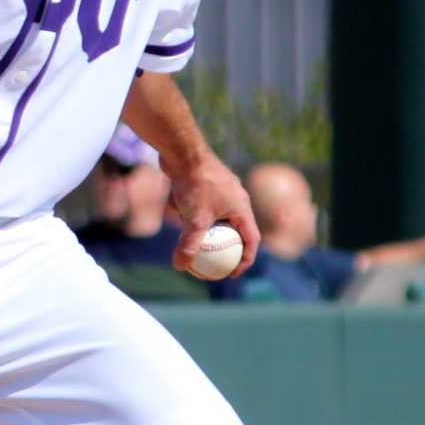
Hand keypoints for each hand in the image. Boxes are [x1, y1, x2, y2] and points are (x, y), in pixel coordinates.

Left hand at [166, 156, 258, 276]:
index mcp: (242, 207)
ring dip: (204, 227)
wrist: (183, 151)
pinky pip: (201, 204)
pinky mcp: (205, 183)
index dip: (245, 260)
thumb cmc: (195, 184)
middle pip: (234, 229)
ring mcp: (221, 190)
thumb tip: (181, 267)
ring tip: (190, 240)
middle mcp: (235, 198)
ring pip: (214, 216)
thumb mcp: (194, 218)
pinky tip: (173, 214)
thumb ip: (189, 244)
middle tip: (212, 264)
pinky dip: (191, 212)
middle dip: (224, 247)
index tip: (232, 273)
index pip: (251, 240)